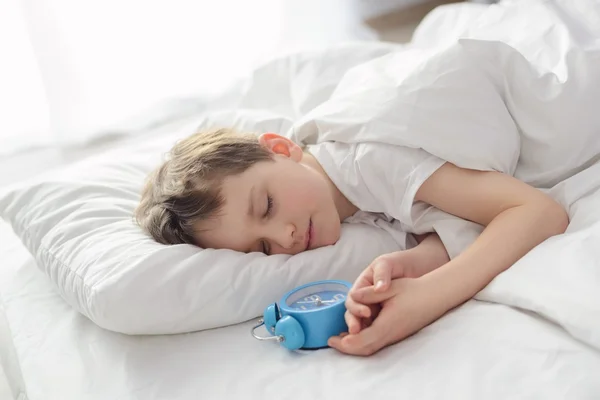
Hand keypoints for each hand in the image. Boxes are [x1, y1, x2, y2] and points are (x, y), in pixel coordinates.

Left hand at [330, 277, 449, 355]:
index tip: (333, 340)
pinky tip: (357, 334)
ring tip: (340, 340)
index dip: (347, 342)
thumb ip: (370, 292)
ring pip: (371, 348)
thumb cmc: (414, 290)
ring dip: (355, 346)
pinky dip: (364, 342)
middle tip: (331, 342)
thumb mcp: (390, 288)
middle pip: (365, 348)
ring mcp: (395, 336)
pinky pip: (377, 343)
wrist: (435, 296)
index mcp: (388, 324)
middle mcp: (391, 334)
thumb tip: (353, 295)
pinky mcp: (397, 334)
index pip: (363, 340)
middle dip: (347, 347)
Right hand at [344, 250, 420, 334]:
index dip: (355, 307)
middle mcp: (365, 298)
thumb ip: (382, 274)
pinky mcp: (384, 316)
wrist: (416, 269)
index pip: (352, 299)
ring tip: (363, 337)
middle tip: (357, 331)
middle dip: (353, 322)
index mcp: (362, 285)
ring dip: (361, 331)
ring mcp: (374, 308)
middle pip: (353, 313)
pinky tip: (376, 339)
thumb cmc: (398, 263)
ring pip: (362, 322)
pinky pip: (375, 326)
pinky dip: (373, 333)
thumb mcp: (387, 263)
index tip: (366, 312)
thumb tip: (378, 288)